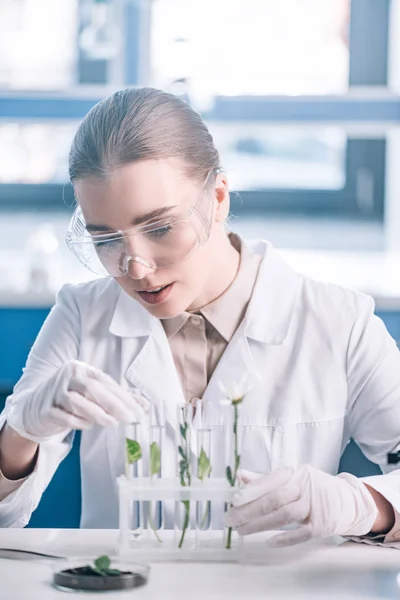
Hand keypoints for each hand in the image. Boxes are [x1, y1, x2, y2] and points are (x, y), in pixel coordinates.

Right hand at [7, 360, 146, 441]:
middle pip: (93, 388)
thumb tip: (144, 405)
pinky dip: (78, 422)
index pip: (106, 381)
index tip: (139, 411)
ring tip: (112, 423)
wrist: (34, 408)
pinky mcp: (45, 408)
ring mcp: (54, 391)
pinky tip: (88, 425)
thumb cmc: (71, 399)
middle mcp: (67, 376)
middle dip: (114, 404)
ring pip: (78, 401)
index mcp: (81, 369)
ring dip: (98, 414)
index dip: (124, 396)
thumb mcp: (93, 394)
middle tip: (130, 418)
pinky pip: (64, 416)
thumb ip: (117, 398)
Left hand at [225, 465, 377, 546]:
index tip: (235, 499)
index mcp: (297, 473)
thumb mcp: (293, 478)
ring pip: (285, 516)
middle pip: (275, 499)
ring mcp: (315, 506)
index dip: (253, 489)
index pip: (272, 479)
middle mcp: (306, 487)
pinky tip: (269, 541)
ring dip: (261, 524)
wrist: (350, 501)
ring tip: (243, 530)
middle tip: (231, 519)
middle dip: (250, 510)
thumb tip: (241, 475)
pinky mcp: (322, 525)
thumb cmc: (314, 489)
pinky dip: (285, 538)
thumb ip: (266, 479)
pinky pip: (301, 533)